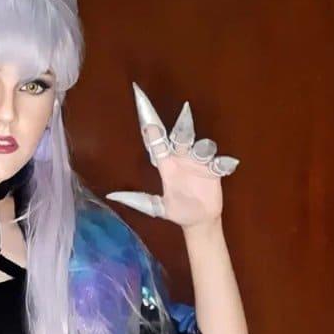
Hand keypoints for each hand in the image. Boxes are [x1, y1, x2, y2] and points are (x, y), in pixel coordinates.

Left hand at [105, 83, 240, 227]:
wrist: (198, 221)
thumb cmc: (177, 210)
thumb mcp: (157, 207)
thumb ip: (137, 200)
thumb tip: (111, 196)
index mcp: (167, 166)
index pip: (158, 144)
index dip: (152, 131)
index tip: (147, 120)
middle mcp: (182, 160)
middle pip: (182, 137)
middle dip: (183, 126)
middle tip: (184, 112)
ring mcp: (199, 164)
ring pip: (201, 147)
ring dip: (202, 147)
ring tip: (202, 150)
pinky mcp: (214, 171)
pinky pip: (219, 163)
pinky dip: (221, 163)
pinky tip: (222, 165)